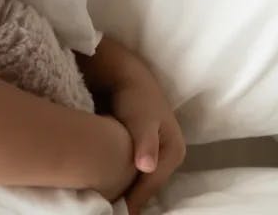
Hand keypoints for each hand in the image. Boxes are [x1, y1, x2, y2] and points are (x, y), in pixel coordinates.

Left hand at [76, 36, 185, 213]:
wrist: (124, 76)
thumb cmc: (134, 98)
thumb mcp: (141, 119)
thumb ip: (145, 142)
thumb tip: (147, 167)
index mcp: (174, 153)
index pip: (152, 184)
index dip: (134, 199)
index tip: (116, 212)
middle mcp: (168, 156)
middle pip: (147, 185)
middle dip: (129, 197)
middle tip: (107, 210)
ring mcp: (154, 153)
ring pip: (138, 179)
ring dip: (123, 190)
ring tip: (104, 203)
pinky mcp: (140, 149)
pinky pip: (130, 170)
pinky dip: (119, 179)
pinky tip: (103, 186)